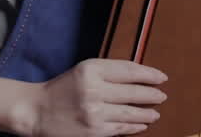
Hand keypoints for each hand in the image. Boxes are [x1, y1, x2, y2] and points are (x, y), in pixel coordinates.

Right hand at [26, 59, 166, 136]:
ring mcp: (94, 112)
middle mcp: (93, 90)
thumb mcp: (84, 70)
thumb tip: (141, 76)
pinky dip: (135, 126)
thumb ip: (109, 71)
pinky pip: (121, 128)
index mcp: (91, 69)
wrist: (37, 111)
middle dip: (152, 94)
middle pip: (133, 92)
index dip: (149, 74)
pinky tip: (142, 124)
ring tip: (156, 112)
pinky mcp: (94, 131)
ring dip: (147, 113)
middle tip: (162, 95)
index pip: (129, 70)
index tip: (161, 77)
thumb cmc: (63, 88)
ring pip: (130, 112)